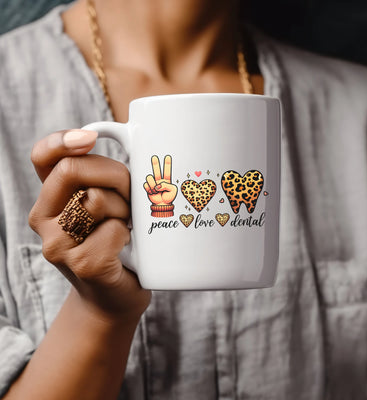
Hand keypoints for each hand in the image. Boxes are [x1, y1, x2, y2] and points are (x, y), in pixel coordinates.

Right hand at [29, 130, 150, 322]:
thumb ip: (101, 178)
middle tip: (130, 195)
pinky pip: (113, 229)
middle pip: (73, 170)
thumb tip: (118, 136)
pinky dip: (128, 234)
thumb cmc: (114, 243)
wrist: (113, 297)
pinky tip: (126, 247)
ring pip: (96, 199)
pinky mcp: (82, 264)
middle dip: (115, 175)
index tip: (91, 138)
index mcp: (50, 199)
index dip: (63, 140)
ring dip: (124, 208)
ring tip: (127, 224)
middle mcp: (44, 219)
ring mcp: (58, 245)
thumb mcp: (104, 206)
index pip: (42, 157)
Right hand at [144, 155, 177, 205]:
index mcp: (167, 180)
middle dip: (155, 164)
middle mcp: (159, 181)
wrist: (162, 205)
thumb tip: (158, 185)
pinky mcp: (148, 187)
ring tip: (156, 191)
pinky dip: (149, 189)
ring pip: (149, 178)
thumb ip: (167, 185)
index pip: (167, 171)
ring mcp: (153, 184)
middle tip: (154, 157)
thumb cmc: (168, 198)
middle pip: (157, 170)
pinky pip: (146, 185)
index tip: (168, 157)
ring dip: (152, 185)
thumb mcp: (173, 190)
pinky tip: (152, 193)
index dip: (167, 164)